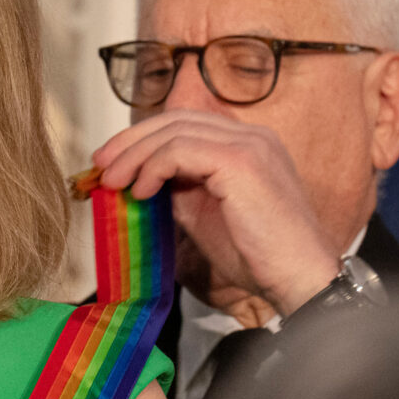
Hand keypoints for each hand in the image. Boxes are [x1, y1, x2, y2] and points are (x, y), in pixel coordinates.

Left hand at [93, 110, 340, 316]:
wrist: (299, 278)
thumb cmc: (256, 256)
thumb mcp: (204, 215)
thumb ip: (177, 190)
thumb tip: (138, 181)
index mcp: (247, 144)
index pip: (184, 124)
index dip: (143, 138)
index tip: (111, 162)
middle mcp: (251, 135)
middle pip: (175, 120)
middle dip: (130, 141)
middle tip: (100, 166)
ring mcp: (249, 144)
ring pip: (174, 131)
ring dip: (134, 155)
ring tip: (112, 182)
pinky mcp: (241, 161)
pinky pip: (181, 150)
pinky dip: (153, 167)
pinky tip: (140, 191)